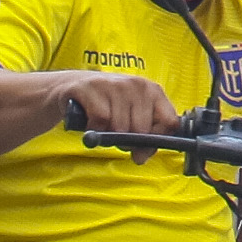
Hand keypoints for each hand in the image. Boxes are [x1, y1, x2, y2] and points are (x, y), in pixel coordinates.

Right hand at [56, 71, 182, 159]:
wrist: (71, 86)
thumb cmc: (106, 105)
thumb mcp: (130, 116)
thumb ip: (144, 137)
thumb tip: (141, 157)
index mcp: (153, 91)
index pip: (170, 121)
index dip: (157, 140)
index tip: (144, 146)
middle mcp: (137, 85)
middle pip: (143, 129)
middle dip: (128, 141)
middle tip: (116, 135)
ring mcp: (115, 84)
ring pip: (121, 127)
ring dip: (110, 136)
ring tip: (104, 126)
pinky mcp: (92, 88)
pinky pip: (100, 121)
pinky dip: (95, 129)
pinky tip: (92, 123)